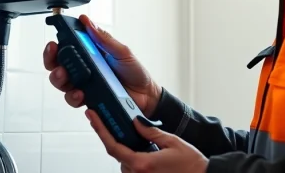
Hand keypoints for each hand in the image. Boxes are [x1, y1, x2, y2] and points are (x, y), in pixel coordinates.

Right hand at [43, 14, 162, 116]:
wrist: (147, 96)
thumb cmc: (136, 72)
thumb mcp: (122, 51)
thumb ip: (104, 39)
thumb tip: (88, 22)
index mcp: (90, 54)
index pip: (66, 48)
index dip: (55, 46)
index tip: (53, 44)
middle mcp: (84, 69)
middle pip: (57, 65)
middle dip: (51, 62)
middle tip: (57, 61)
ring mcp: (85, 85)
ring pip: (62, 83)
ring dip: (60, 79)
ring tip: (67, 77)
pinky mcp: (88, 99)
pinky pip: (74, 99)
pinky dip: (74, 97)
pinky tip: (81, 94)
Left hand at [86, 110, 208, 172]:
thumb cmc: (191, 164)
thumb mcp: (172, 142)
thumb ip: (151, 132)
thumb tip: (135, 122)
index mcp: (142, 164)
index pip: (113, 146)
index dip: (100, 130)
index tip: (93, 117)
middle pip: (117, 154)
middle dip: (114, 137)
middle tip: (110, 120)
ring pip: (124, 162)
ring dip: (126, 148)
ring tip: (134, 134)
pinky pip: (132, 168)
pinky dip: (133, 156)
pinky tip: (141, 147)